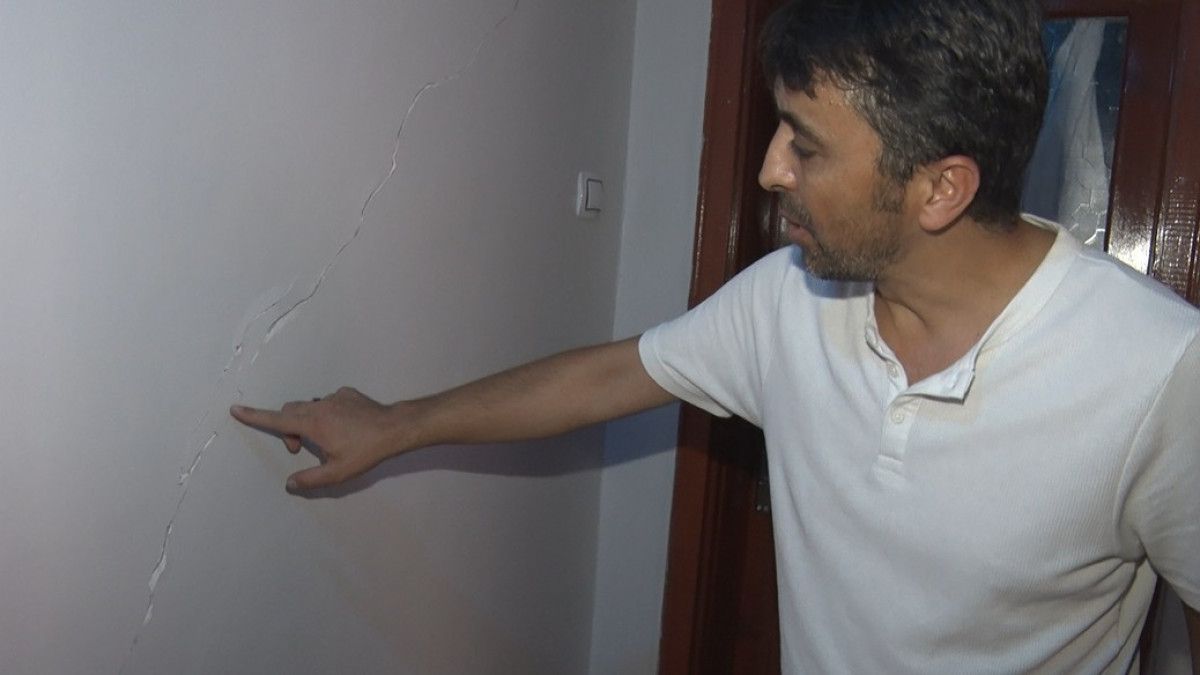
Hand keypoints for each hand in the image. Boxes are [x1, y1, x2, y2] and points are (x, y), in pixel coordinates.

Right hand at [230, 387, 402, 491]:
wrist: (394, 428)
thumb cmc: (365, 451)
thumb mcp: (337, 473)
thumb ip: (310, 479)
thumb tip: (290, 484)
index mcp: (312, 424)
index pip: (276, 420)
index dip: (254, 416)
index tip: (236, 409)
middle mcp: (319, 405)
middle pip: (291, 411)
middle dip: (289, 429)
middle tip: (300, 449)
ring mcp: (334, 397)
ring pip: (310, 406)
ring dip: (309, 421)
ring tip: (327, 440)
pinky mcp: (348, 394)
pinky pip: (329, 402)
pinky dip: (328, 413)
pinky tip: (345, 427)